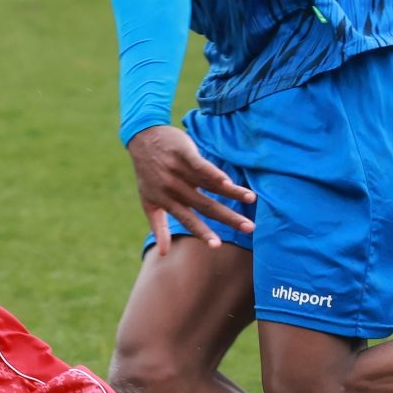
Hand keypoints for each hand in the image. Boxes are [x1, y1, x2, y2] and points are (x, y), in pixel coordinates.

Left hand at [125, 125, 255, 255]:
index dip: (203, 233)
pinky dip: (214, 173)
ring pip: (208, 184)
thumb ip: (158, 227)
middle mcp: (174, 188)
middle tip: (249, 228)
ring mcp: (179, 170)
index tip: (217, 246)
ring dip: (231, 193)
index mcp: (168, 201)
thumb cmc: (147, 174)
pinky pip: (200, 165)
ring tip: (251, 199)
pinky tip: (228, 181)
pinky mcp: (183, 152)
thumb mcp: (148, 202)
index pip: (188, 220)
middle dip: (228, 218)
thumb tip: (163, 253)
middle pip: (205, 205)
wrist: (141, 138)